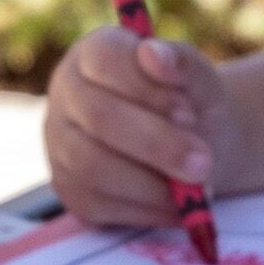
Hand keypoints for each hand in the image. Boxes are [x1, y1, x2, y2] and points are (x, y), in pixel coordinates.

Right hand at [45, 20, 235, 228]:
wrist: (193, 146)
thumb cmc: (189, 105)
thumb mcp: (198, 80)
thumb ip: (182, 63)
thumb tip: (154, 55)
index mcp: (92, 54)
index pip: (105, 61)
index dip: (148, 89)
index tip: (190, 111)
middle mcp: (66, 94)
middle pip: (99, 118)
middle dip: (157, 144)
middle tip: (203, 163)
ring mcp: (60, 143)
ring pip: (93, 167)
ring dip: (152, 184)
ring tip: (197, 188)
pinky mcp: (69, 189)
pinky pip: (98, 205)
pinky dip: (146, 210)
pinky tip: (178, 207)